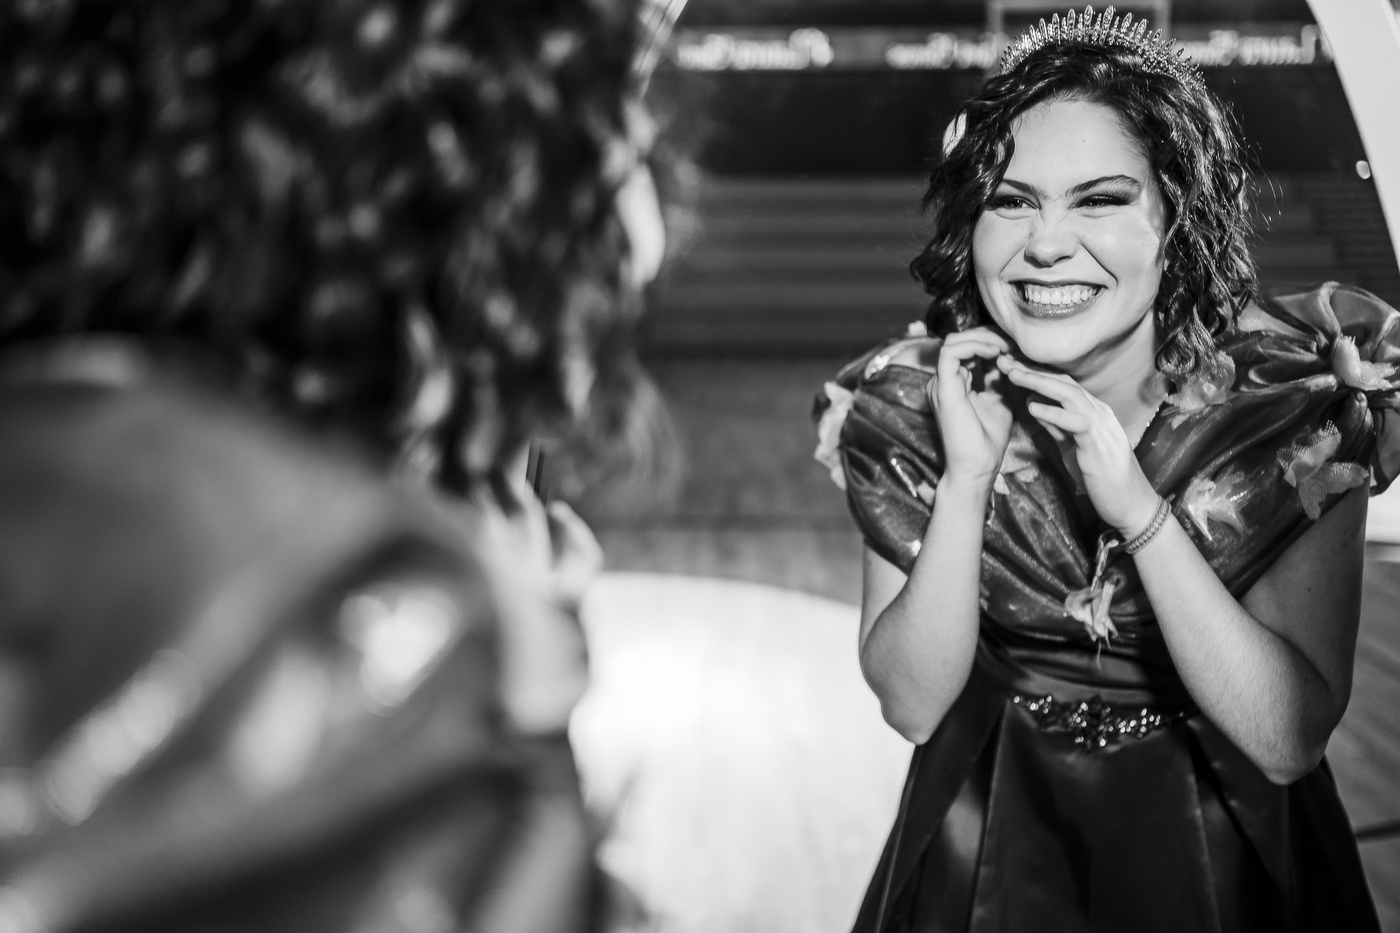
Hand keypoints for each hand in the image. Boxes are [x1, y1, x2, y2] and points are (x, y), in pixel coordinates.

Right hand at [929, 328, 1014, 484]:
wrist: (977, 466)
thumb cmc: (988, 440)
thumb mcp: (999, 399)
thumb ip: (998, 378)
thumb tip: (1007, 354)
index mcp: (954, 384)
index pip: (966, 348)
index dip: (990, 340)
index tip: (1014, 345)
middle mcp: (943, 381)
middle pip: (959, 340)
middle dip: (987, 335)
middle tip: (1012, 341)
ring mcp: (940, 383)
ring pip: (954, 341)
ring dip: (983, 338)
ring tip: (1005, 346)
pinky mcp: (943, 387)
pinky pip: (952, 352)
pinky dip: (975, 346)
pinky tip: (996, 353)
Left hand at [996, 356, 1158, 534]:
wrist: (1131, 504)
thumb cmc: (1102, 477)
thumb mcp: (1072, 446)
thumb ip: (1055, 425)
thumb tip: (1034, 405)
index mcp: (1093, 411)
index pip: (1062, 384)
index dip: (1035, 373)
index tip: (1009, 365)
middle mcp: (1099, 412)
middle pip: (1063, 382)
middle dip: (1032, 369)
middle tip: (1004, 360)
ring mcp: (1102, 426)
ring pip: (1070, 394)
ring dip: (1039, 382)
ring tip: (1013, 375)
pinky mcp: (1099, 444)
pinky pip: (1076, 422)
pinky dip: (1053, 412)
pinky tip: (1031, 407)